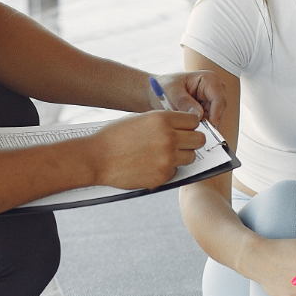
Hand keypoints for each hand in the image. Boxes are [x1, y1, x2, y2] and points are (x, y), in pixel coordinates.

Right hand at [87, 111, 203, 189]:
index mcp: (162, 119)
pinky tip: (150, 165)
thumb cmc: (115, 136)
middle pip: (199, 139)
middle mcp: (168, 138)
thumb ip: (163, 122)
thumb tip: (183, 127)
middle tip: (180, 143)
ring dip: (181, 156)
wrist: (96, 158)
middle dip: (191, 141)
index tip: (182, 129)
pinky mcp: (162, 176)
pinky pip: (176, 171)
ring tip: (162, 154)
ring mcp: (167, 159)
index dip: (188, 125)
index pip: (194, 121)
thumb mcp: (140, 119)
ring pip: (191, 157)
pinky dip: (167, 169)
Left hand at [152, 70, 224, 122]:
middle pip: (219, 110)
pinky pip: (209, 123)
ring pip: (215, 118)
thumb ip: (184, 102)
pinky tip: (189, 128)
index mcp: (209, 79)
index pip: (219, 99)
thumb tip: (199, 115)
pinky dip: (201, 127)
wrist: (156, 92)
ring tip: (188, 127)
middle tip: (196, 131)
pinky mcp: (208, 110)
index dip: (216, 114)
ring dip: (204, 125)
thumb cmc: (164, 87)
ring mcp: (212, 100)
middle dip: (210, 122)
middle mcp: (214, 89)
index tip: (209, 127)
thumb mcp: (172, 92)